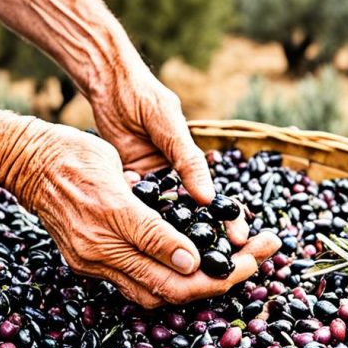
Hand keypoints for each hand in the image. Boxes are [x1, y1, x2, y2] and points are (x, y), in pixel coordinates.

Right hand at [0, 123, 279, 307]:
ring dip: (196, 289)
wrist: (24, 164)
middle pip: (168, 288)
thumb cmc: (72, 154)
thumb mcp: (114, 165)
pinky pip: (135, 287)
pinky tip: (196, 272)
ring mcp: (91, 263)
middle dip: (217, 282)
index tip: (241, 262)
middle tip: (255, 265)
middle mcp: (99, 250)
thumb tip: (186, 255)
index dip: (208, 265)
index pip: (168, 255)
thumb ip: (148, 219)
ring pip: (154, 295)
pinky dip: (168, 285)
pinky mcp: (88, 265)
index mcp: (110, 219)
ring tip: (234, 271)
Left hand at [84, 67, 250, 245]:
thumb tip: (208, 197)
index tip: (239, 241)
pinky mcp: (127, 184)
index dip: (228, 221)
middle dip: (201, 239)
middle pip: (191, 217)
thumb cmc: (145, 98)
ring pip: (162, 217)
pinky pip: (133, 207)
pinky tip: (137, 232)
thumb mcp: (169, 125)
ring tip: (177, 257)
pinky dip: (135, 216)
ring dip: (168, 235)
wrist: (109, 86)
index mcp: (191, 165)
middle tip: (206, 261)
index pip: (215, 200)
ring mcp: (150, 184)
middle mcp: (173, 179)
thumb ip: (187, 160)